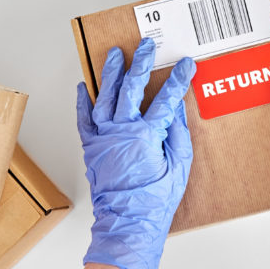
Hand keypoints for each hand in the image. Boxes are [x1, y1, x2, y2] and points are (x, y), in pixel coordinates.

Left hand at [75, 39, 194, 268]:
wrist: (128, 222)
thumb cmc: (155, 200)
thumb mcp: (179, 166)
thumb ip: (177, 134)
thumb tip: (176, 110)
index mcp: (146, 135)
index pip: (166, 99)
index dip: (178, 80)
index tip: (186, 65)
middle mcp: (121, 131)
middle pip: (130, 88)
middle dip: (140, 63)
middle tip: (146, 46)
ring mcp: (103, 137)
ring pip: (104, 97)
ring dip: (110, 74)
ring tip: (115, 55)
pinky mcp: (91, 147)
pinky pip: (84, 119)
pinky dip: (83, 102)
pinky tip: (84, 87)